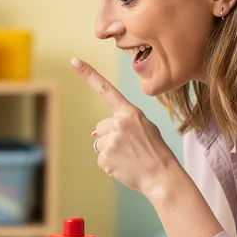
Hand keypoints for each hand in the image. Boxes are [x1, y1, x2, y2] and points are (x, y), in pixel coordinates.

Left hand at [74, 58, 181, 197]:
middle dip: (110, 138)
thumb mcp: (145, 129)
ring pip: (99, 144)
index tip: (74, 61)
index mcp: (130, 112)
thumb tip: (94, 134)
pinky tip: (124, 166)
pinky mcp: (106, 157)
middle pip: (101, 128)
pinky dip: (109, 164)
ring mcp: (111, 140)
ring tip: (129, 157)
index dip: (89, 75)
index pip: (106, 90)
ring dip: (110, 151)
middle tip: (131, 148)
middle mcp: (119, 122)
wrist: (162, 175)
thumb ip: (122, 123)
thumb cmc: (155, 152)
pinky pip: (100, 159)